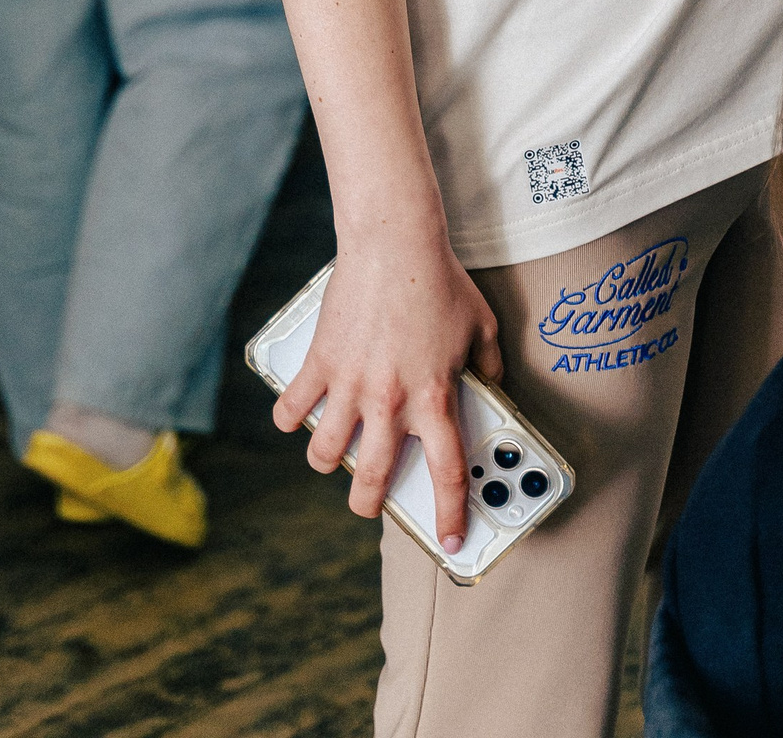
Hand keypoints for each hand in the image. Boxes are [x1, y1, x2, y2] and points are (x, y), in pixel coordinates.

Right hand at [277, 221, 502, 553]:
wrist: (394, 242)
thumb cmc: (440, 280)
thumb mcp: (480, 324)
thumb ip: (488, 364)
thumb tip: (492, 385)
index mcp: (434, 398)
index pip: (447, 472)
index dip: (450, 513)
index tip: (452, 540)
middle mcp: (391, 401)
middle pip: (374, 480)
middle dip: (370, 504)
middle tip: (370, 504)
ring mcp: (351, 385)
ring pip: (327, 454)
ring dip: (329, 463)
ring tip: (333, 456)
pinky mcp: (320, 363)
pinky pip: (292, 409)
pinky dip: (290, 418)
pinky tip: (296, 416)